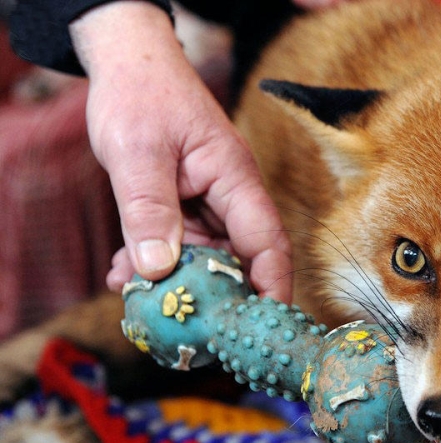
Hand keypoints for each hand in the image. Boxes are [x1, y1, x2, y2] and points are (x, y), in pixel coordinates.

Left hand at [70, 2, 291, 300]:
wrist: (129, 64)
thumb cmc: (141, 95)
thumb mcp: (137, 152)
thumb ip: (147, 209)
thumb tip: (157, 269)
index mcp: (235, 179)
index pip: (266, 243)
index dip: (270, 287)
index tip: (262, 327)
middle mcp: (230, 196)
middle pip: (238, 259)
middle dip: (217, 297)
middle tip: (190, 334)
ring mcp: (208, 203)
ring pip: (205, 258)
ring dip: (176, 284)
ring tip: (139, 305)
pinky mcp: (185, 206)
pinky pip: (178, 246)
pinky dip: (154, 264)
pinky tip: (124, 277)